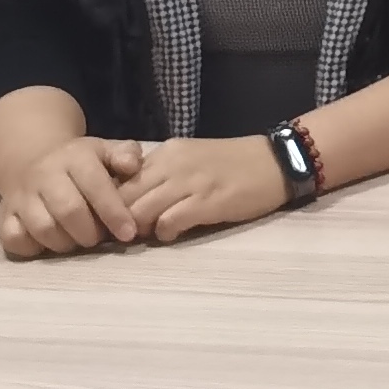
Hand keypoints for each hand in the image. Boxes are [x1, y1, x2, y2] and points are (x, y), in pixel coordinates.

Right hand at [0, 135, 148, 258]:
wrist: (34, 159)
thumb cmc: (82, 162)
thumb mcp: (107, 150)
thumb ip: (126, 155)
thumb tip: (132, 166)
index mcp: (76, 157)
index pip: (96, 186)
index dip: (114, 213)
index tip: (129, 233)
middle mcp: (45, 175)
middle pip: (68, 211)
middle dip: (90, 232)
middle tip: (100, 238)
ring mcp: (21, 196)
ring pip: (42, 228)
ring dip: (65, 243)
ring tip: (78, 241)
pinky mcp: (5, 215)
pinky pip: (14, 239)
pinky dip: (34, 248)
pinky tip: (49, 244)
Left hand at [119, 133, 293, 245]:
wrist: (278, 160)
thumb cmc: (232, 164)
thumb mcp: (189, 160)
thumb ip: (160, 176)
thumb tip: (128, 204)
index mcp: (166, 153)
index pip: (119, 179)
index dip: (110, 203)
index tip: (112, 219)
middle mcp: (172, 164)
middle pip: (122, 197)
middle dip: (117, 220)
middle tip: (123, 235)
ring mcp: (190, 182)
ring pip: (139, 211)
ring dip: (138, 229)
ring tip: (148, 235)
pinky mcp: (208, 202)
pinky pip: (168, 222)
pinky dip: (164, 232)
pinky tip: (174, 233)